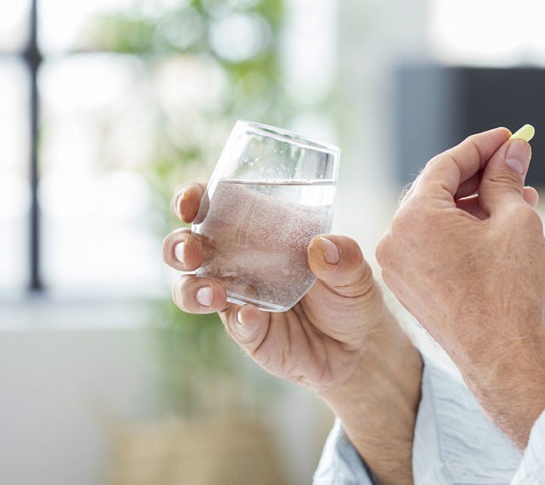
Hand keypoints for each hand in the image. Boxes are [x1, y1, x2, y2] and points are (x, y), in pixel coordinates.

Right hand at [162, 183, 420, 481]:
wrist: (360, 349)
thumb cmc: (350, 295)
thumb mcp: (356, 272)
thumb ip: (345, 258)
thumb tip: (322, 246)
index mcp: (259, 231)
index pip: (215, 206)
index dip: (193, 199)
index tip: (191, 202)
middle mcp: (238, 262)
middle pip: (188, 247)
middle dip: (180, 246)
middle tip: (192, 251)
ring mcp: (238, 298)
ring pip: (193, 289)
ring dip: (192, 289)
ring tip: (212, 293)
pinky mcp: (249, 333)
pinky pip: (234, 325)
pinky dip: (239, 320)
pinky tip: (251, 317)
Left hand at [377, 128, 544, 445]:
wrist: (503, 358)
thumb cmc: (509, 290)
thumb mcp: (515, 220)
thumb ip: (506, 178)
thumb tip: (512, 151)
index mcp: (414, 217)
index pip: (446, 164)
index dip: (482, 146)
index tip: (509, 137)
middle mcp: (395, 239)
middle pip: (438, 190)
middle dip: (480, 175)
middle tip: (515, 163)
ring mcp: (399, 267)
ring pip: (437, 219)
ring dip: (475, 204)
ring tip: (519, 198)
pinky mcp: (411, 288)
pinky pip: (433, 245)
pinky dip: (462, 232)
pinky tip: (497, 227)